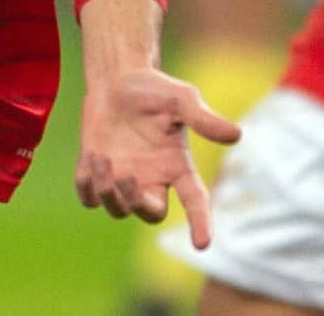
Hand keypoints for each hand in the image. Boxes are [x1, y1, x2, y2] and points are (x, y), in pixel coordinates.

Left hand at [74, 67, 241, 247]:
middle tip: (125, 175)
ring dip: (107, 190)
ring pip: (117, 209)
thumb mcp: (181, 99)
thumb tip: (236, 135)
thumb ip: (203, 119)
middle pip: (150, 214)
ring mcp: (124, 178)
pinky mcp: (97, 173)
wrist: (116, 79)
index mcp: (177, 166)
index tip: (201, 243)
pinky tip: (89, 162)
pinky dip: (87, 188)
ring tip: (101, 156)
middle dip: (136, 202)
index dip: (200, 223)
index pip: (195, 201)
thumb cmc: (154, 88)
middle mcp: (153, 179)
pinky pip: (89, 199)